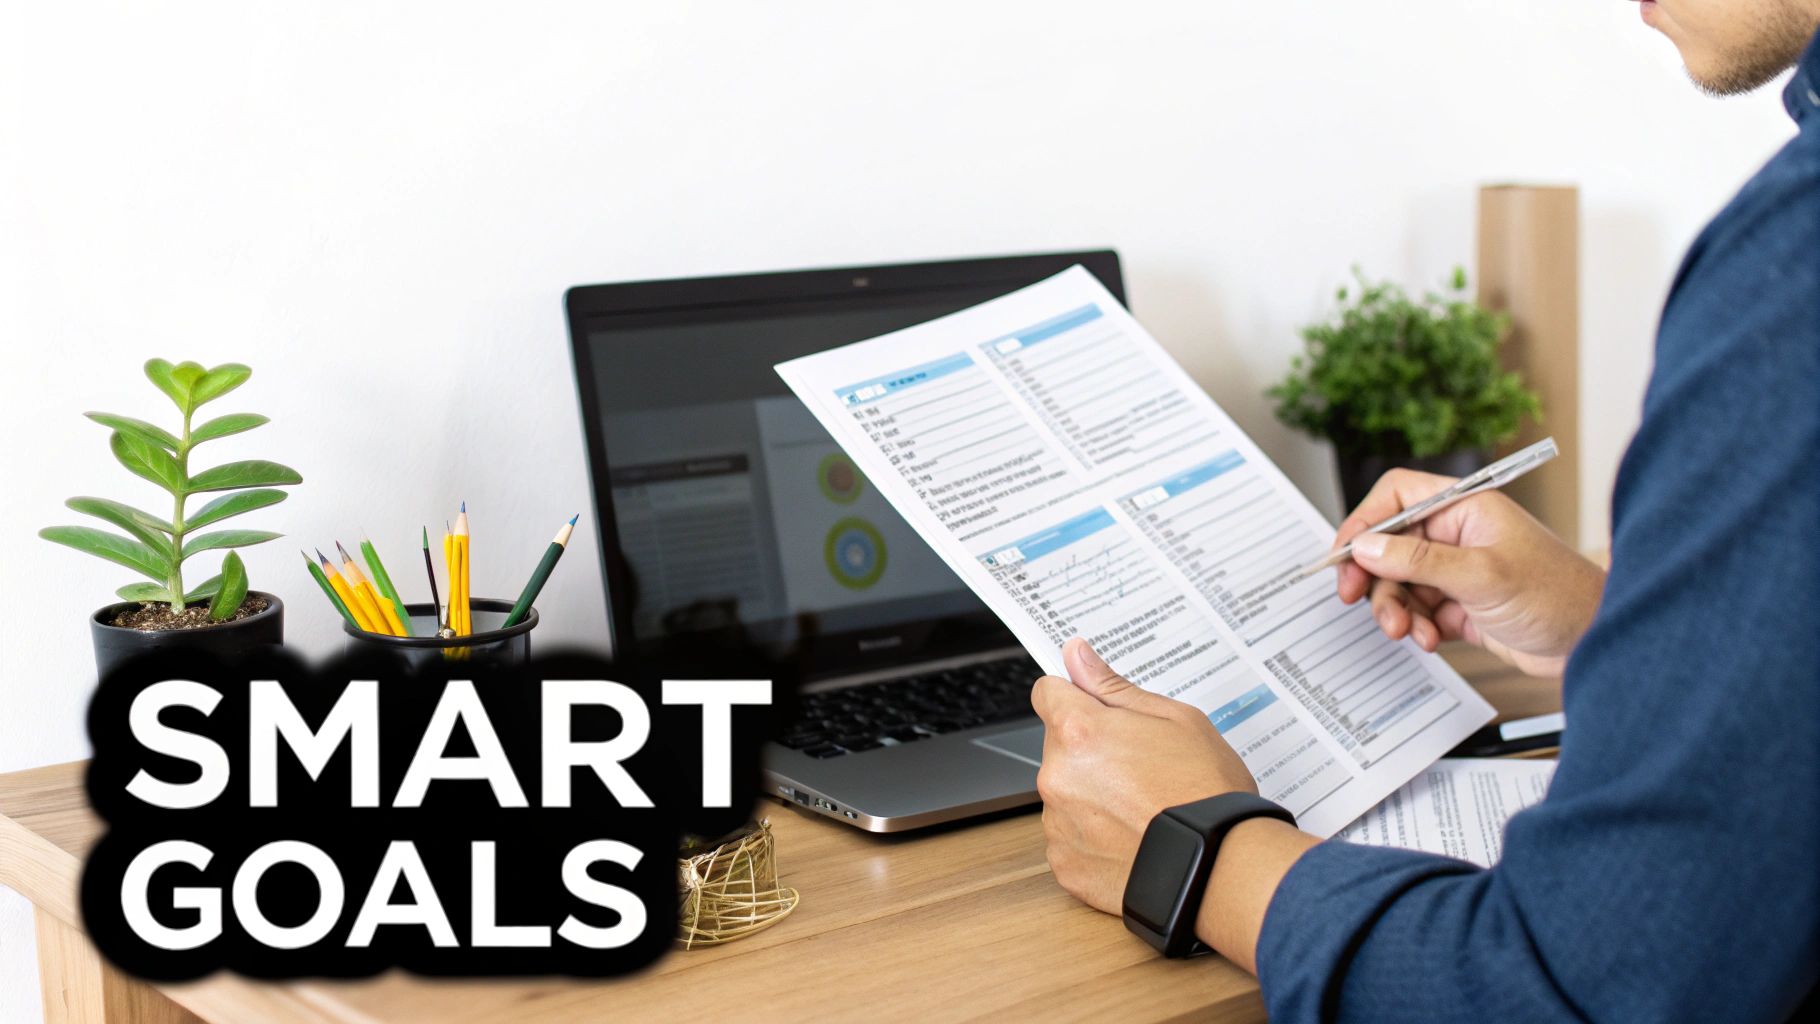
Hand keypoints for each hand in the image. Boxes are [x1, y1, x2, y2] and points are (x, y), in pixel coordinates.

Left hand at [1031, 637, 1256, 915]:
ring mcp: (1057, 824)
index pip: (1047, 693)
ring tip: (1140, 808)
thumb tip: (1077, 655)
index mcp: (1080, 731)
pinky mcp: (1065, 865)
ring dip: (1090, 795)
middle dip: (1089, 749)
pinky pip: (1071, 839)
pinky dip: (1093, 838)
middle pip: (1059, 746)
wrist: (1220, 869)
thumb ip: (1115, 687)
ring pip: (1065, 793)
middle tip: (1139, 767)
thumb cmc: (1206, 792)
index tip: (1097, 710)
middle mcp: (1058, 776)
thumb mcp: (1176, 720)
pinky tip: (1132, 839)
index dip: (1075, 697)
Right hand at [1334, 469, 1605, 677]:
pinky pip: (1417, 611)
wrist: (1594, 644)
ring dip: (1395, 609)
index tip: (1345, 554)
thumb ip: (1418, 560)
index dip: (1365, 521)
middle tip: (1356, 598)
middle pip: (1389, 545)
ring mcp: (1457, 571)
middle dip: (1374, 576)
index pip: (1397, 497)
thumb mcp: (1481, 574)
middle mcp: (1457, 535)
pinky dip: (1415, 627)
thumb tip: (1366, 546)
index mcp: (1464, 508)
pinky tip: (1431, 640)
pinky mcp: (1460, 605)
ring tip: (1407, 632)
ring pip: (1399, 583)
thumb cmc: (1558, 596)